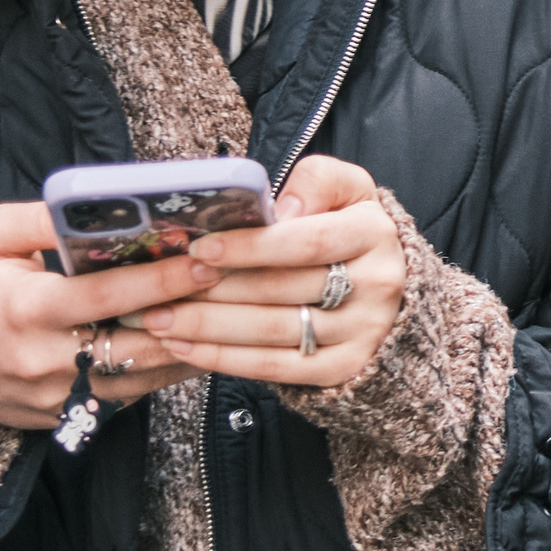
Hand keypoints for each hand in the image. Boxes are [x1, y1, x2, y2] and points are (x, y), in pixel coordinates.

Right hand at [0, 201, 217, 449]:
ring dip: (190, 344)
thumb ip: (40, 219)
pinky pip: (131, 395)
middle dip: (190, 311)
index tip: (205, 258)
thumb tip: (95, 203)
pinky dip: (167, 370)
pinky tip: (197, 341)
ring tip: (230, 310)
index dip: (160, 279)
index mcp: (27, 310)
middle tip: (234, 282)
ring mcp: (60, 397)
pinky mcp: (70, 417)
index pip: (106, 296)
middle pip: (136, 340)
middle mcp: (46, 360)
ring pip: (143, 376)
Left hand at [140, 156, 406, 389]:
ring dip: (207, 327)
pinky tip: (184, 348)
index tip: (200, 248)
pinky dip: (224, 360)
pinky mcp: (342, 368)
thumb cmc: (349, 228)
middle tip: (159, 290)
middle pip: (281, 290)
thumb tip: (280, 210)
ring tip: (158, 320)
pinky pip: (275, 369)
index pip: (307, 242)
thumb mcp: (346, 188)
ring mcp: (361, 333)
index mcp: (374, 233)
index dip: (251, 247)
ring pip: (272, 332)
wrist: (391, 289)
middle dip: (213, 290)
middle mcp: (375, 286)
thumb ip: (316, 181)